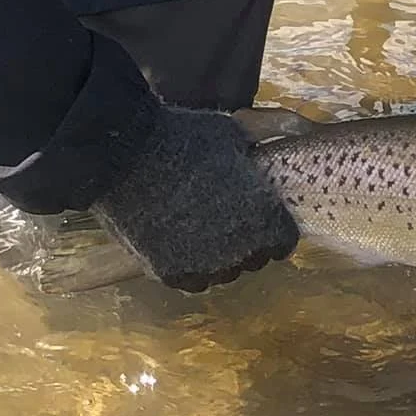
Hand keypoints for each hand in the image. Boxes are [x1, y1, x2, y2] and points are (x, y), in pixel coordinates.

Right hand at [90, 107, 298, 292]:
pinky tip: (180, 242)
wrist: (131, 157)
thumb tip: (258, 153)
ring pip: (224, 272)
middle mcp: (241, 249)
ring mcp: (206, 266)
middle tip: (229, 219)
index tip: (261, 216)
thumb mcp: (233, 136)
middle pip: (254, 259)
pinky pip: (192, 278)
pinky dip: (190, 264)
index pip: (284, 241)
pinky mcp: (173, 273)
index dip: (273, 228)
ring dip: (219, 256)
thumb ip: (253, 155)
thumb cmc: (188, 139)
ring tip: (202, 231)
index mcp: (265, 217)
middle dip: (248, 242)